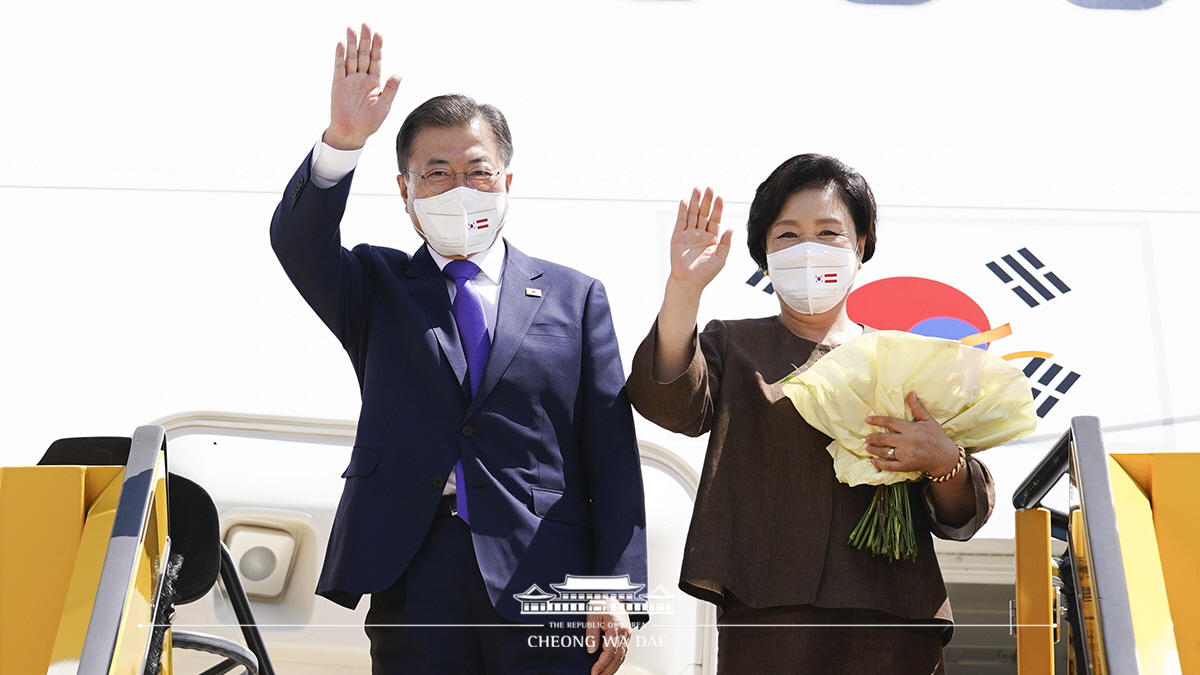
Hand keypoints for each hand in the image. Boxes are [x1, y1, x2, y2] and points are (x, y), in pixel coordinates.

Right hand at [323, 24, 402, 149]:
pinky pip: (339, 68)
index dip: (377, 47)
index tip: (379, 34)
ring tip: (352, 29)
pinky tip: (342, 44)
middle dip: (365, 40)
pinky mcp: (338, 85)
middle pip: (364, 55)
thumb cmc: (369, 123)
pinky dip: (340, 56)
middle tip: (366, 25)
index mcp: (375, 83)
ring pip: (351, 58)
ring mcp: (349, 80)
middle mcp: (362, 78)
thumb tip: (399, 73)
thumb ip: (391, 89)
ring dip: (352, 44)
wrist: (352, 133)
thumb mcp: (384, 105)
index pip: (376, 60)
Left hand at [586, 596, 631, 674]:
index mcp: (616, 626)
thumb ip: (592, 633)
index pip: (610, 650)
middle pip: (618, 657)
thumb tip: (591, 650)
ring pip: (622, 656)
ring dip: (613, 668)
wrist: (612, 595)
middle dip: (607, 670)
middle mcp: (624, 632)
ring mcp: (626, 635)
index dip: (602, 663)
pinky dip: (617, 662)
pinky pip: (623, 652)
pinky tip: (610, 667)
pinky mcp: (625, 636)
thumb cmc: (603, 603)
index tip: (594, 671)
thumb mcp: (592, 615)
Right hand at [668, 188, 731, 290]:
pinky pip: (681, 221)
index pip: (715, 219)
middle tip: (709, 188)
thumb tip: (731, 228)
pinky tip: (685, 201)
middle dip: (706, 201)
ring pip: (693, 215)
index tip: (720, 197)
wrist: (689, 282)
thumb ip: (726, 242)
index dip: (718, 208)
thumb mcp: (721, 257)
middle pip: (704, 213)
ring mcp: (689, 235)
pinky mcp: (678, 237)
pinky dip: (682, 211)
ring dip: (695, 202)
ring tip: (697, 189)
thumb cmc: (705, 273)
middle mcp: (701, 234)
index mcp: (712, 239)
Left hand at [864, 392, 960, 476]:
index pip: (889, 422)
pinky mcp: (906, 466)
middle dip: (872, 438)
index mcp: (911, 429)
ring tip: (868, 447)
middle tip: (866, 437)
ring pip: (884, 452)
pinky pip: (889, 466)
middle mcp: (906, 441)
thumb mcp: (928, 420)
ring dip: (874, 450)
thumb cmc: (937, 437)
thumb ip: (917, 408)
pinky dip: (880, 464)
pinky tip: (873, 461)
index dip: (877, 420)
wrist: (945, 457)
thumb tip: (910, 393)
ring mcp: (906, 455)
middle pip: (883, 438)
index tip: (867, 420)